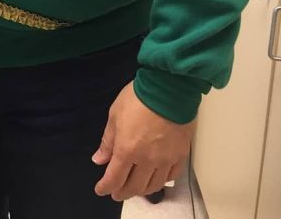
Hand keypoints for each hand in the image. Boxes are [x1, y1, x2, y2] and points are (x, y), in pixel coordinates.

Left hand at [91, 82, 193, 200]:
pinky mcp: (180, 155)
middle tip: (116, 192)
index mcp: (127, 150)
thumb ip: (108, 141)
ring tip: (135, 188)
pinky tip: (156, 178)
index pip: (114, 178)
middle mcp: (147, 160)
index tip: (101, 190)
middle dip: (122, 192)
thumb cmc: (138, 98)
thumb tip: (99, 160)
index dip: (106, 187)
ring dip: (141, 190)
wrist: (169, 88)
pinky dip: (161, 181)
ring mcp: (165, 159)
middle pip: (134, 186)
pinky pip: (171, 176)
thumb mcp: (115, 115)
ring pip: (153, 185)